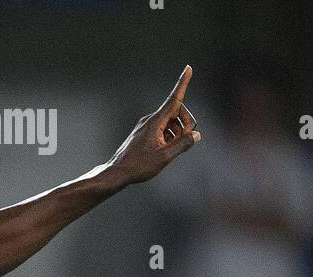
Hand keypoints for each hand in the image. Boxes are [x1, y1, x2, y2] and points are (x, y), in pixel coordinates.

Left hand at [106, 66, 199, 184]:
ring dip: (177, 132)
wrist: (116, 173)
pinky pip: (162, 129)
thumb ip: (183, 144)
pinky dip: (168, 136)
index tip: (188, 68)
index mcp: (156, 122)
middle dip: (185, 123)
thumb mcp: (164, 157)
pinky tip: (164, 150)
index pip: (174, 99)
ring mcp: (146, 126)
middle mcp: (150, 120)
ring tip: (171, 149)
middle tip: (186, 140)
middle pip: (176, 112)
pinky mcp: (143, 133)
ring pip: (169, 122)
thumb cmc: (138, 166)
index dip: (183, 83)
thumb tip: (196, 135)